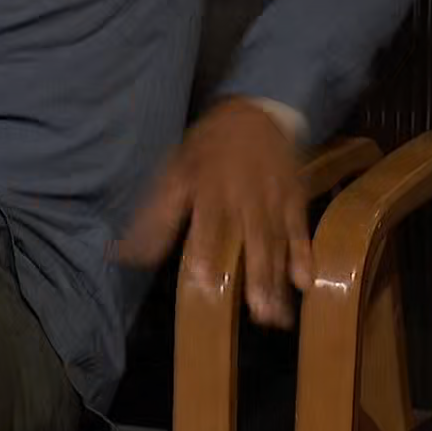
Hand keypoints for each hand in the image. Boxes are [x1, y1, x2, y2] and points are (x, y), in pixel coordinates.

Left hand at [118, 99, 310, 327]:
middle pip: (252, 239)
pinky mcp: (294, 199)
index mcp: (211, 188)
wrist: (254, 114)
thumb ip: (157, 215)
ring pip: (277, 243)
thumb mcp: (175, 172)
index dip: (207, 252)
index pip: (209, 223)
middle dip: (257, 276)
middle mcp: (245, 196)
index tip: (205, 282)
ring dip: (277, 280)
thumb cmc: (207, 149)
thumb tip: (127, 253)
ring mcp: (273, 199)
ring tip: (276, 316)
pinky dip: (304, 255)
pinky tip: (305, 282)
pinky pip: (299, 230)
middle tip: (258, 313)